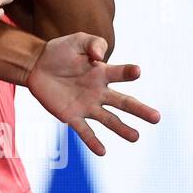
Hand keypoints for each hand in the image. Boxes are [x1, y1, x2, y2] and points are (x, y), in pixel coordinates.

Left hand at [24, 33, 159, 155]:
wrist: (36, 65)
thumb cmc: (60, 51)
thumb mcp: (77, 41)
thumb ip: (92, 43)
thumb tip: (100, 55)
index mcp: (102, 73)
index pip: (120, 74)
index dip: (128, 72)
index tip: (136, 71)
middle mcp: (99, 92)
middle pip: (123, 102)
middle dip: (140, 110)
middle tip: (156, 118)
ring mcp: (86, 105)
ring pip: (108, 119)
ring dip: (122, 129)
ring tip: (135, 137)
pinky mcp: (71, 116)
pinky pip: (84, 131)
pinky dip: (93, 141)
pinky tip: (102, 151)